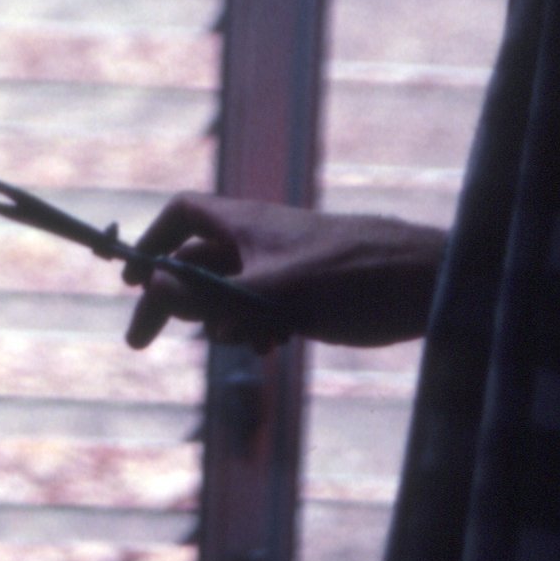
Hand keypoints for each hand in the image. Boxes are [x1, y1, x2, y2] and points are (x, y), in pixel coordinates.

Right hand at [121, 198, 447, 352]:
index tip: (130, 280)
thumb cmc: (354, 278)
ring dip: (217, 320)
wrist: (429, 283)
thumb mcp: (272, 292)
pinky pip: (261, 308)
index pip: (182, 214)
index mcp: (247, 224)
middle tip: (138, 343)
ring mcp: (284, 266)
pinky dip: (253, 327)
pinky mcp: (309, 292)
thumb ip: (208, 294)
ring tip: (237, 342)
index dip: (151, 241)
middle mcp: (260, 240)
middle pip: (195, 263)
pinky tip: (271, 347)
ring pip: (228, 292)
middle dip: (169, 301)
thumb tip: (152, 288)